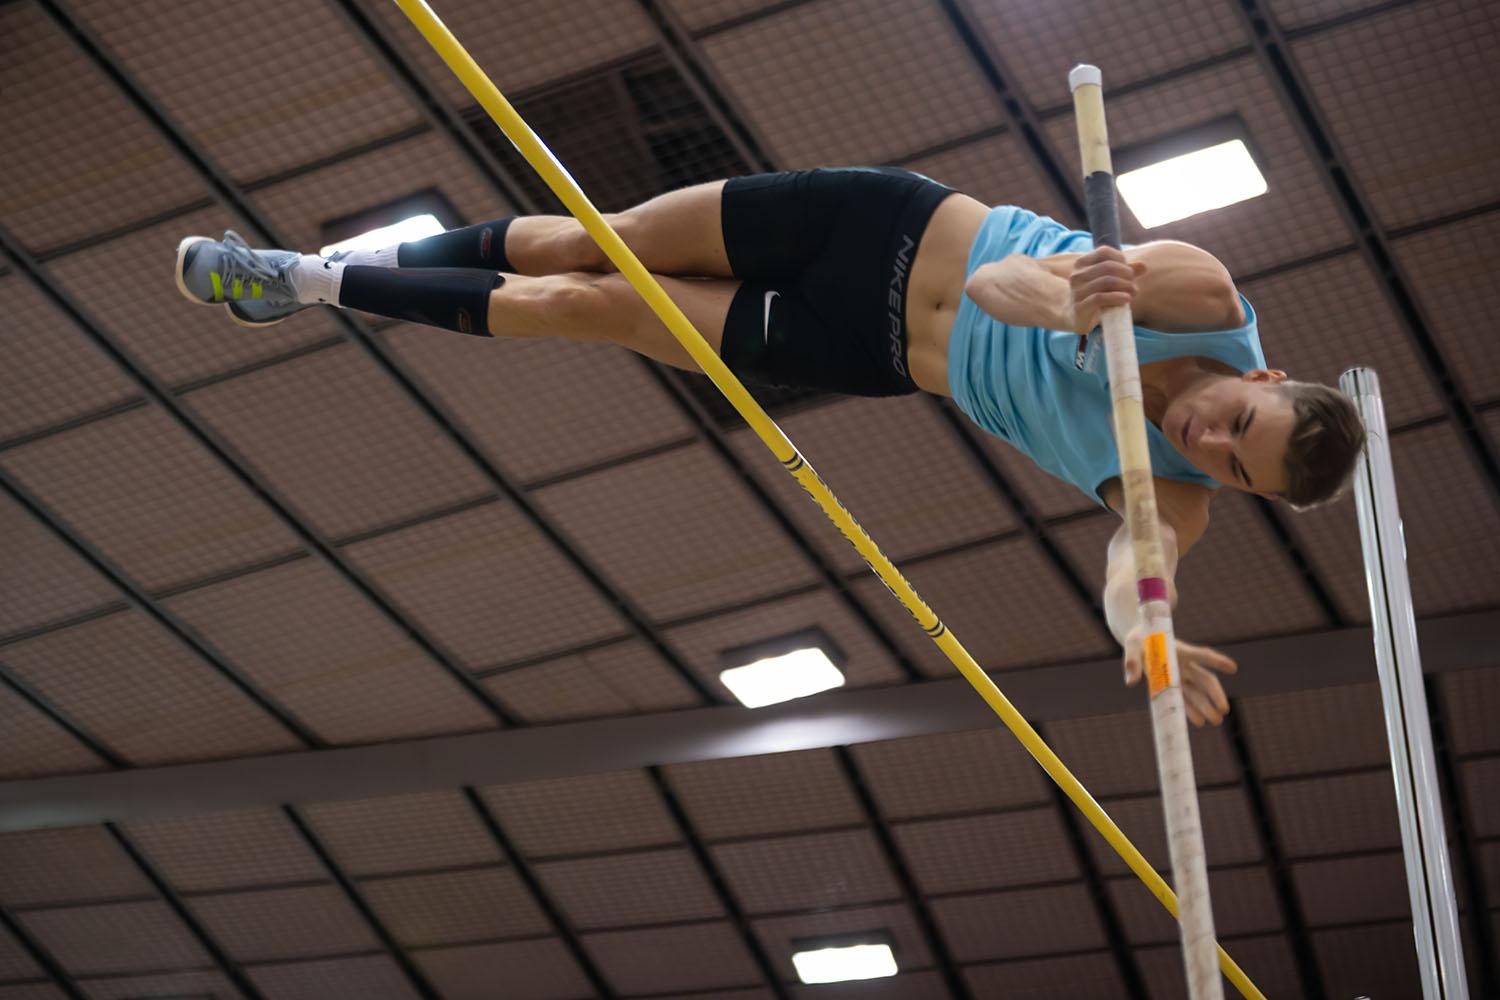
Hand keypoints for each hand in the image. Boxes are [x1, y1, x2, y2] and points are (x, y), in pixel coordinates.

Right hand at [1064, 247, 1146, 333]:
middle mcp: (1076, 275)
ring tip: (1133, 293)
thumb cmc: (1095, 294)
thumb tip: (1143, 266)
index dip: (1121, 259)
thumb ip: (1125, 272)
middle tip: (1133, 284)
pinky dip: (1117, 297)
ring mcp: (1076, 291)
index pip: (1104, 252)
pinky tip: (1127, 299)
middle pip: (1108, 267)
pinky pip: (1100, 298)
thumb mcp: (1109, 280)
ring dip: (1125, 286)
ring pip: (1106, 281)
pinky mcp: (1079, 307)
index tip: (1128, 271)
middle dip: (1126, 274)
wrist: (1076, 316)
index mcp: (1081, 263)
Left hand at [1122, 626, 1237, 726]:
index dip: (1216, 661)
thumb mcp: (1131, 646)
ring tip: (1215, 721)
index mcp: (1179, 650)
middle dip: (1215, 695)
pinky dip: (1191, 710)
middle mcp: (1184, 664)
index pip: (1201, 655)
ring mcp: (1180, 676)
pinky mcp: (1173, 685)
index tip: (1233, 668)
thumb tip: (1132, 682)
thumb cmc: (1138, 640)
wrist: (1139, 641)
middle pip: (1205, 679)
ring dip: (1207, 706)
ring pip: (1198, 692)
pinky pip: (1185, 699)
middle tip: (1224, 710)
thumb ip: (1132, 662)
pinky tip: (1199, 722)